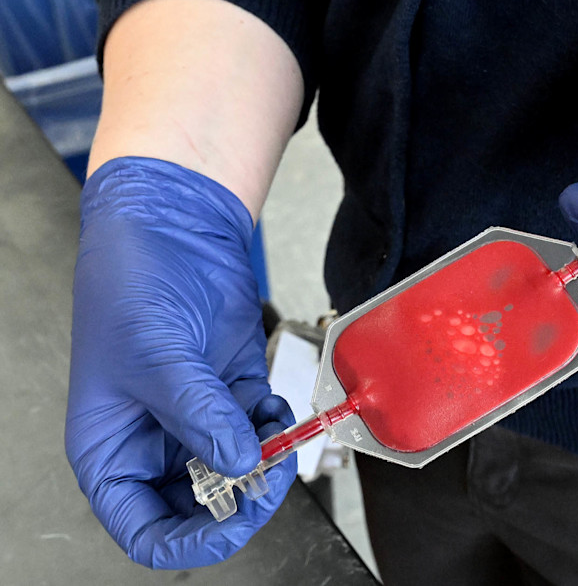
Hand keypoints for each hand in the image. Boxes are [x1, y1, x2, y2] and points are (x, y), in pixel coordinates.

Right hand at [66, 157, 296, 567]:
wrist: (170, 227)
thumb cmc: (129, 283)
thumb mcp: (156, 356)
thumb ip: (199, 415)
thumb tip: (240, 462)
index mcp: (110, 449)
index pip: (145, 529)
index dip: (188, 541)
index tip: (231, 520)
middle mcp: (153, 439)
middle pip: (200, 504)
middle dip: (239, 498)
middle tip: (267, 476)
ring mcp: (196, 414)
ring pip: (237, 468)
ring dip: (264, 461)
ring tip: (276, 436)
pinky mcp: (231, 387)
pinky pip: (260, 428)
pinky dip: (276, 427)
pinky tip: (276, 406)